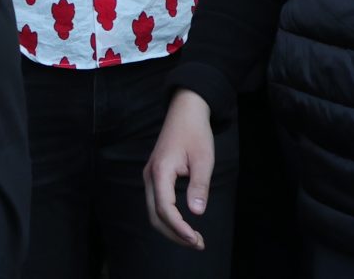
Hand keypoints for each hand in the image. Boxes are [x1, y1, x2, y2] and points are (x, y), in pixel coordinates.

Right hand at [142, 90, 217, 249]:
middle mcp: (150, 175)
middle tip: (198, 243)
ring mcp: (150, 176)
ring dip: (171, 228)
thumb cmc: (195, 132)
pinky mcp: (155, 176)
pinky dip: (168, 218)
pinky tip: (184, 223)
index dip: (178, 227)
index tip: (195, 239)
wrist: (185, 111)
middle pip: (155, 215)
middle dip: (174, 233)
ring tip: (193, 238)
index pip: (164, 208)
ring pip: (154, 211)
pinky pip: (156, 203)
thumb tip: (197, 212)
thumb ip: (199, 186)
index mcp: (161, 171)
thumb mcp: (203, 159)